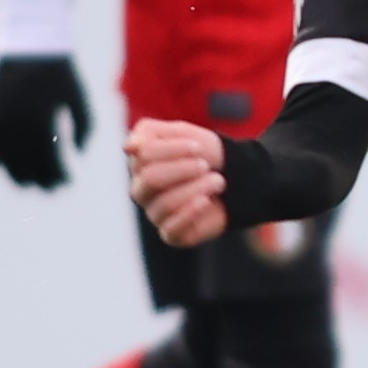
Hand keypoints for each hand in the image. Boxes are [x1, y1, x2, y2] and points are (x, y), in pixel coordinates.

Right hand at [0, 55, 90, 188]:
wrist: (29, 47)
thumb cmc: (60, 74)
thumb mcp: (79, 100)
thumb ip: (85, 129)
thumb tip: (77, 155)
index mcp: (39, 123)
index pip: (48, 163)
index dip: (58, 176)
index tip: (68, 182)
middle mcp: (14, 127)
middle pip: (26, 168)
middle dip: (41, 180)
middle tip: (54, 187)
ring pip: (5, 164)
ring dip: (20, 175)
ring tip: (35, 181)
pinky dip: (0, 161)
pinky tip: (13, 165)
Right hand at [125, 119, 228, 246]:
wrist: (238, 179)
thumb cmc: (205, 155)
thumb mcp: (181, 133)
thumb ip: (150, 133)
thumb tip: (129, 147)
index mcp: (140, 166)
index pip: (144, 154)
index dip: (174, 148)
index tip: (198, 146)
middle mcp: (142, 191)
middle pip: (150, 179)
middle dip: (184, 169)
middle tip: (205, 165)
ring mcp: (155, 214)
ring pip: (166, 202)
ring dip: (198, 187)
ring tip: (218, 181)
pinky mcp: (172, 234)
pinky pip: (171, 228)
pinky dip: (191, 212)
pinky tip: (206, 201)